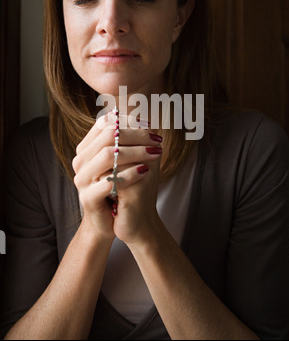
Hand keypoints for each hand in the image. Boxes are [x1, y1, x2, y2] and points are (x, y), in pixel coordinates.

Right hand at [72, 112, 162, 242]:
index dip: (128, 121)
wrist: (111, 221)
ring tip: (156, 153)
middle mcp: (80, 161)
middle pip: (107, 136)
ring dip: (135, 152)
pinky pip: (109, 181)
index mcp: (86, 149)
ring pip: (107, 156)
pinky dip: (130, 174)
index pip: (105, 124)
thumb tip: (147, 119)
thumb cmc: (120, 188)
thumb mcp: (125, 163)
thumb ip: (128, 142)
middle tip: (157, 138)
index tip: (150, 125)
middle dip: (135, 135)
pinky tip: (146, 171)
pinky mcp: (88, 198)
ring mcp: (82, 179)